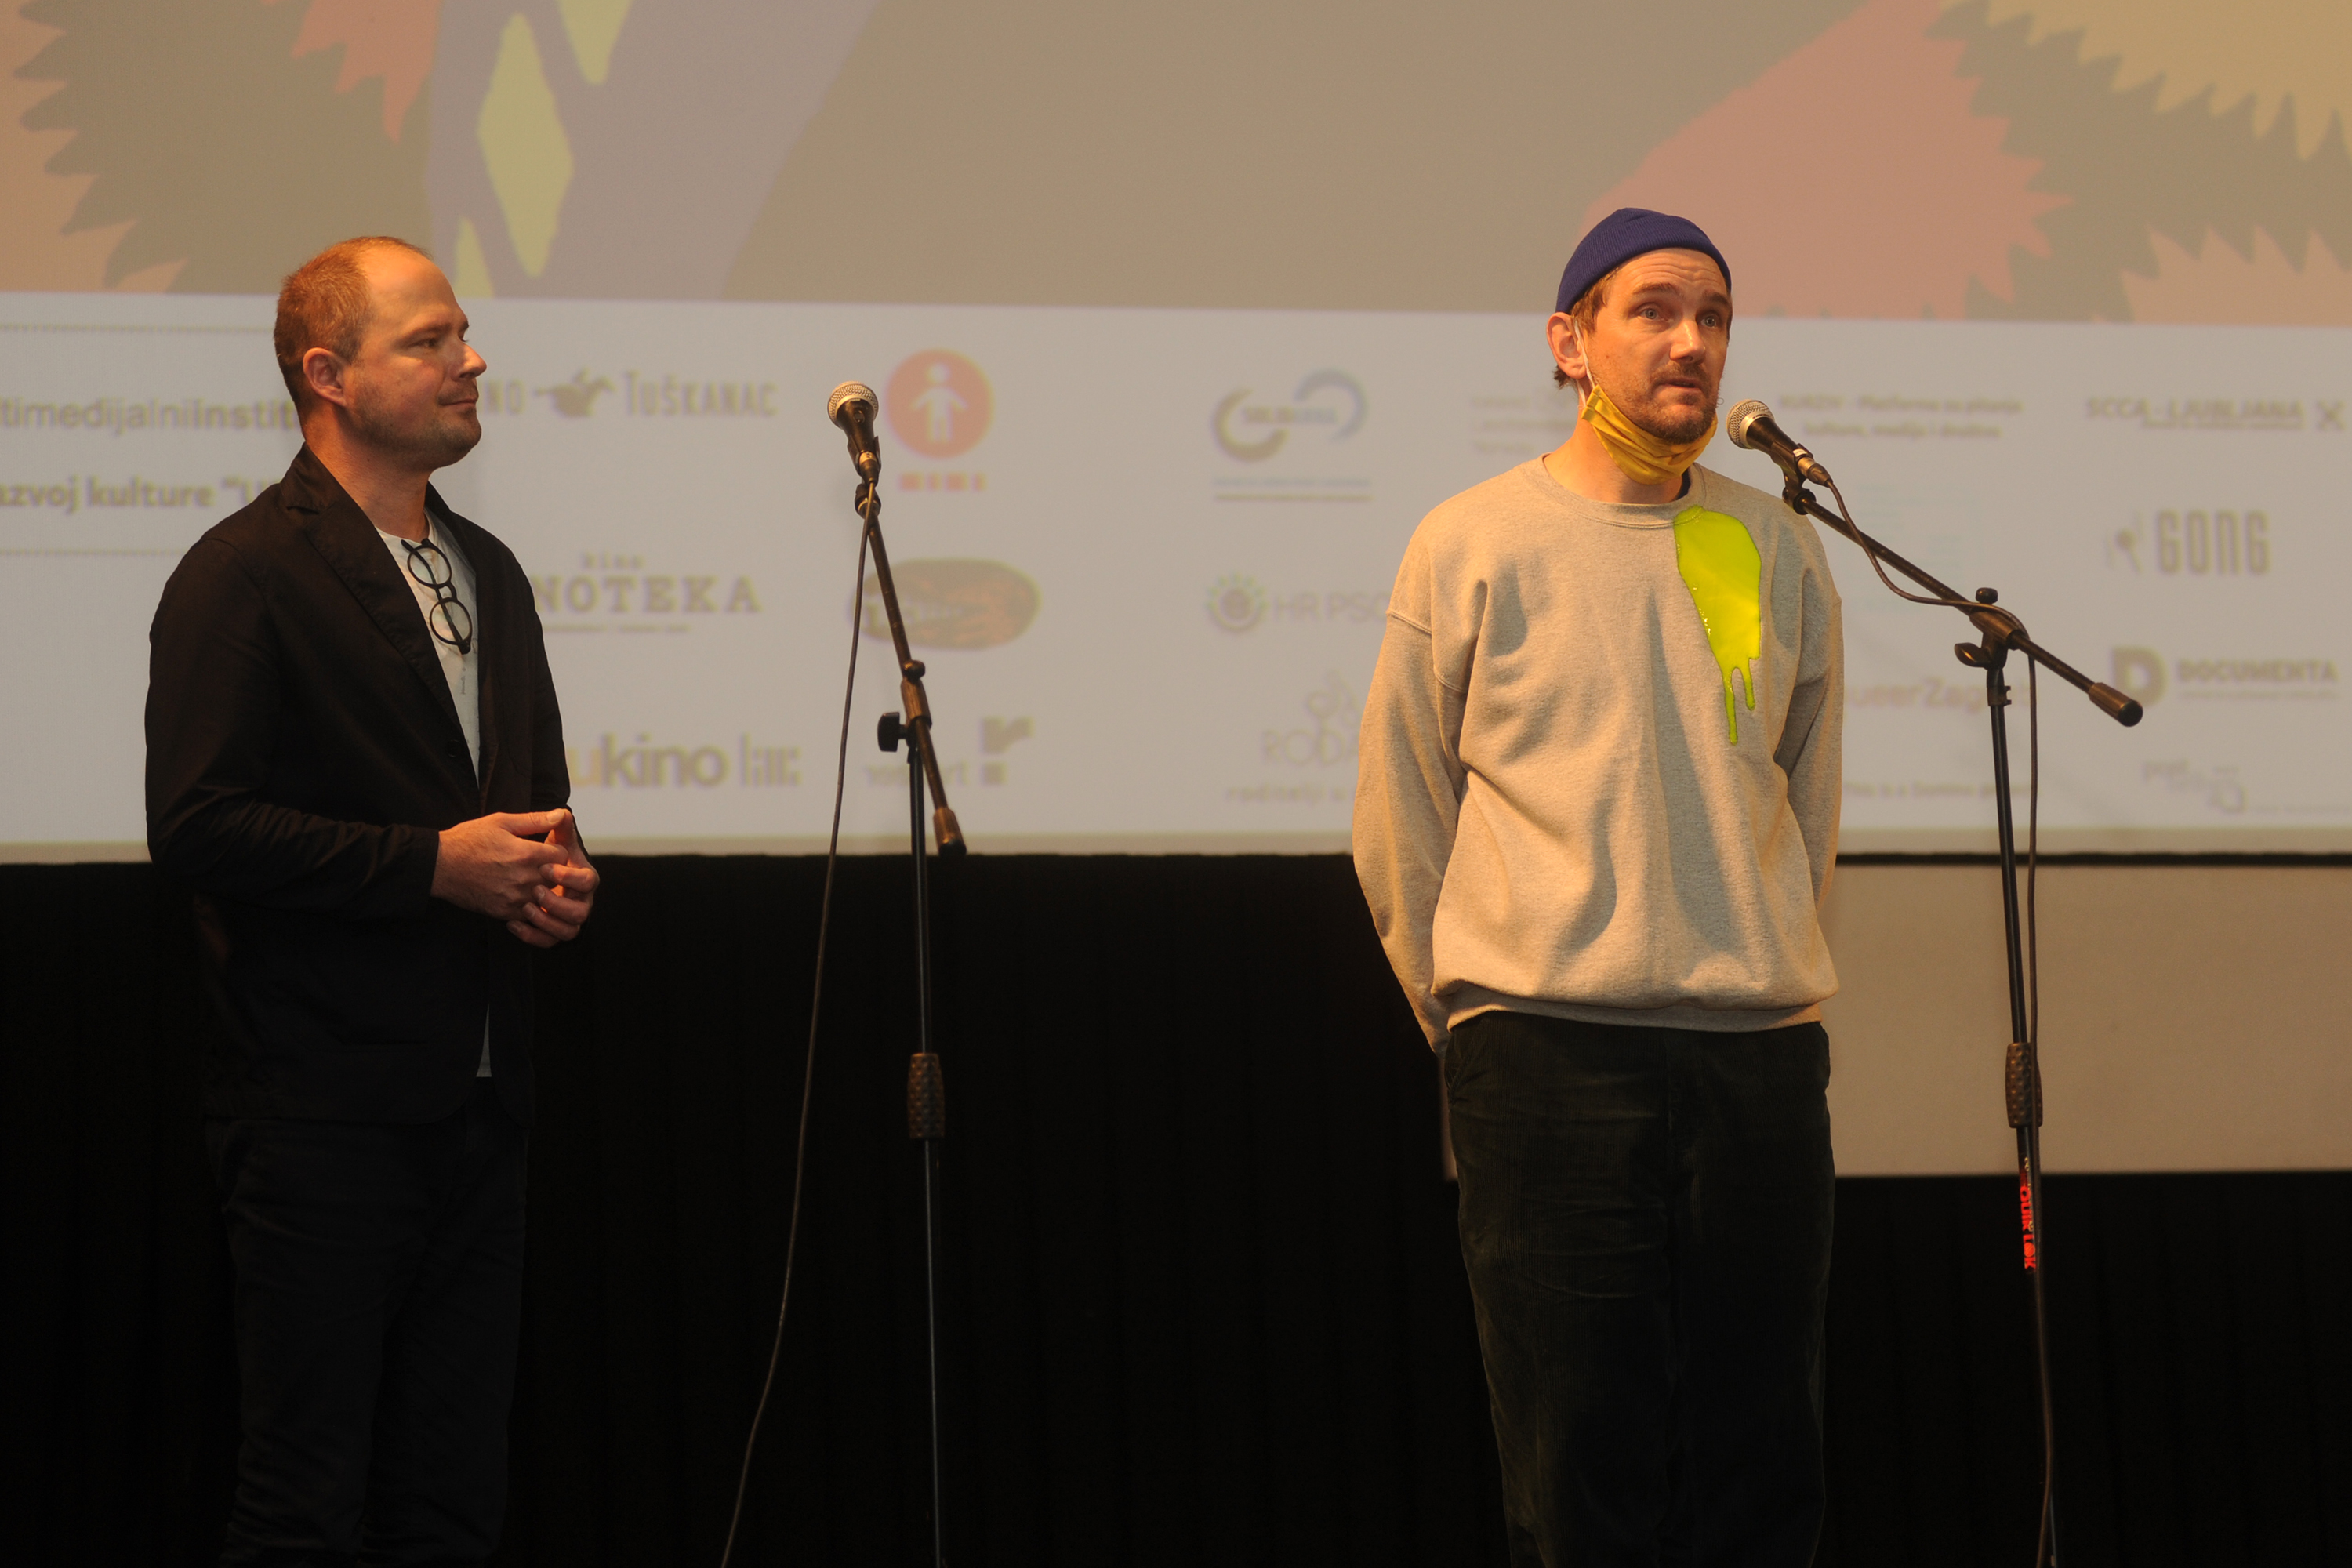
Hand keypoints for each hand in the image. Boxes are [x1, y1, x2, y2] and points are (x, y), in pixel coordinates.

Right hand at [431, 809, 572, 921]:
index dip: (556, 851)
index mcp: (527, 854)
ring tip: (526, 878)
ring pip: (545, 898)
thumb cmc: (467, 840)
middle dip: (552, 871)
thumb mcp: (501, 822)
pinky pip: (529, 914)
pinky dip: (527, 905)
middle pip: (557, 879)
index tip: (546, 849)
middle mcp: (524, 878)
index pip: (562, 856)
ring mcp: (514, 897)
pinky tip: (515, 892)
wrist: (438, 866)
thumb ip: (535, 820)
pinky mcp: (504, 912)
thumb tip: (561, 814)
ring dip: (541, 889)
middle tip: (538, 864)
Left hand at [505, 809, 597, 947]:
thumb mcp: (539, 835)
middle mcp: (578, 899)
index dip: (569, 877)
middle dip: (559, 903)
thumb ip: (553, 826)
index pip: (588, 880)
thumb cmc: (526, 850)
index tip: (546, 868)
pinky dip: (532, 936)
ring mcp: (564, 917)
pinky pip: (547, 941)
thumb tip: (562, 812)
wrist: (502, 869)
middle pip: (581, 912)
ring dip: (548, 921)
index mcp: (580, 875)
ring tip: (525, 908)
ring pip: (568, 931)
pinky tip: (512, 923)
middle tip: (535, 890)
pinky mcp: (548, 930)